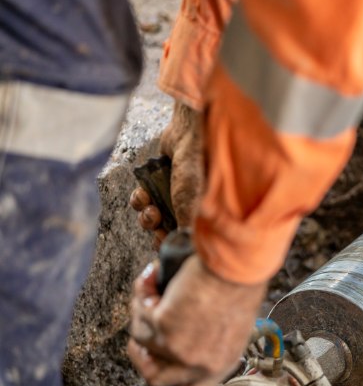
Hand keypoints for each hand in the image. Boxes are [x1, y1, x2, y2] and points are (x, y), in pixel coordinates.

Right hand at [128, 255, 264, 385]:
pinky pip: (140, 315)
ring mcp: (179, 350)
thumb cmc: (239, 284)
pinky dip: (144, 294)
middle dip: (141, 352)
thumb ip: (207, 342)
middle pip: (154, 375)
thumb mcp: (231, 325)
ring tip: (156, 289)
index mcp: (221, 364)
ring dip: (143, 314)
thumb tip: (179, 342)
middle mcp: (199, 364)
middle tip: (143, 323)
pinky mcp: (163, 329)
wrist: (237, 265)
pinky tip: (155, 278)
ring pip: (141, 341)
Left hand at [130, 102, 203, 248]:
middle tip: (155, 222)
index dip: (170, 244)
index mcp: (202, 217)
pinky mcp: (158, 183)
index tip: (163, 240)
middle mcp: (189, 209)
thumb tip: (177, 251)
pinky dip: (139, 199)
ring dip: (146, 215)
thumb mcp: (192, 206)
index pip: (184, 241)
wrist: (190, 135)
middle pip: (166, 232)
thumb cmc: (197, 171)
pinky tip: (142, 193)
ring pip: (152, 217)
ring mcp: (172, 196)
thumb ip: (184, 231)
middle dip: (156, 229)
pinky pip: (142, 200)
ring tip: (149, 207)